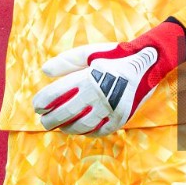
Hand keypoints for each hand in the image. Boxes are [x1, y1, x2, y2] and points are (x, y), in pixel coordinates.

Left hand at [32, 19, 185, 136]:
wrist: (148, 64)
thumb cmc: (115, 56)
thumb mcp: (90, 52)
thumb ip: (66, 61)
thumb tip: (44, 71)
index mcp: (87, 78)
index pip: (55, 95)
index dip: (42, 102)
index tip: (37, 105)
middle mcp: (97, 95)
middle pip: (64, 114)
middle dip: (50, 120)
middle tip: (43, 122)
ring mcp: (109, 110)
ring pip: (80, 126)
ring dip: (66, 129)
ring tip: (60, 127)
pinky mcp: (120, 119)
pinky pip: (98, 131)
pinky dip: (86, 132)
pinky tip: (79, 129)